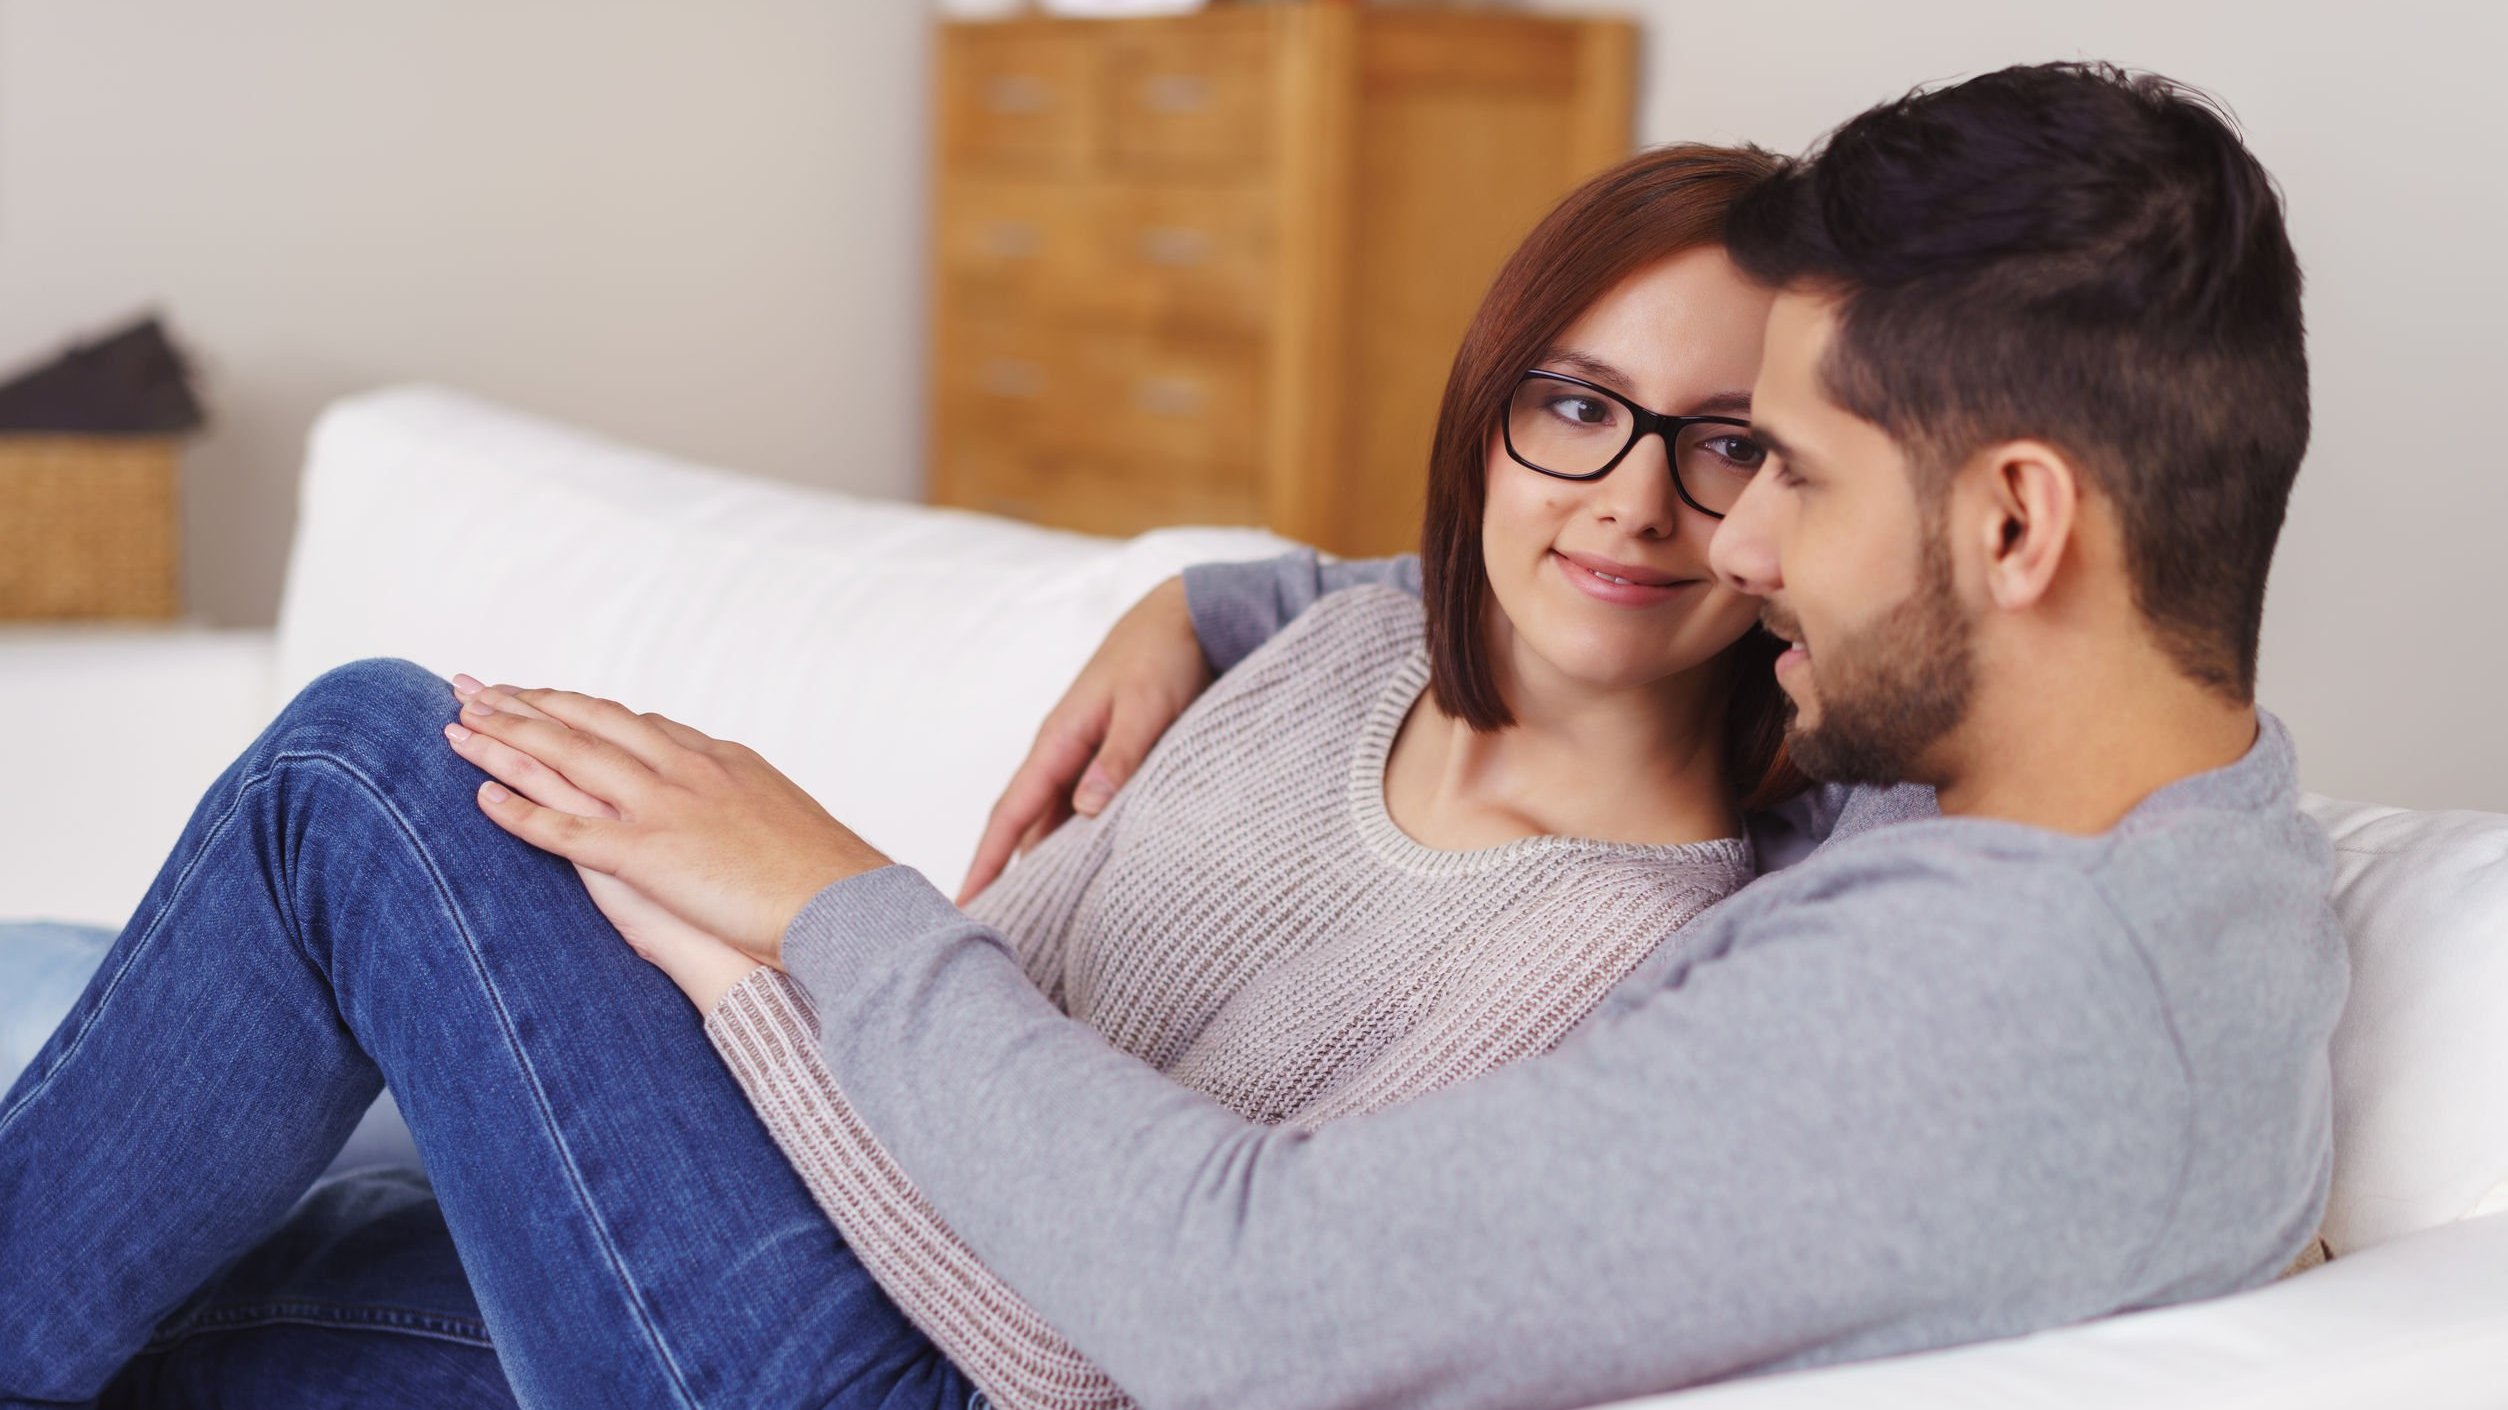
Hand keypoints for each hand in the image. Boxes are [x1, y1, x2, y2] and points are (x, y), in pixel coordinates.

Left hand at [442, 681, 889, 966]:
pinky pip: (567, 829)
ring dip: (506, 738)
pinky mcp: (647, 854)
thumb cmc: (827, 873)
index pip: (633, 721)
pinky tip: (481, 797)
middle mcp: (684, 768)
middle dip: (525, 702)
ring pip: (566, 759)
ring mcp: (663, 806)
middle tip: (473, 684)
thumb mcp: (785, 816)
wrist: (845, 902)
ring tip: (458, 721)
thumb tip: (731, 796)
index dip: (579, 707)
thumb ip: (744, 799)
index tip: (542, 697)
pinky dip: (520, 810)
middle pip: (587, 723)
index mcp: (717, 757)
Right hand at [957, 576, 1210, 903]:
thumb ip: (1119, 756)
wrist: (1182, 621)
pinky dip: (1081, 849)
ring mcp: (1083, 764)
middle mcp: (1062, 758)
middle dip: (1007, 880)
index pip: (1010, 813)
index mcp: (1058, 742)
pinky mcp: (1109, 767)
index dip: (987, 861)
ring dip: (1046, 869)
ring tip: (1040, 926)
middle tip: (997, 936)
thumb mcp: (1146, 705)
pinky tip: (1089, 882)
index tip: (964, 903)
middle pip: (1024, 830)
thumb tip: (1085, 810)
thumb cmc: (1161, 657)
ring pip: (1055, 827)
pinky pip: (1084, 817)